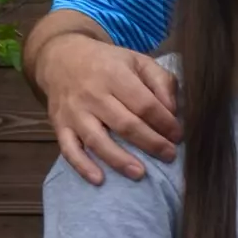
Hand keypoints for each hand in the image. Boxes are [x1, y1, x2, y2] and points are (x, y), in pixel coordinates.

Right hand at [37, 34, 180, 184]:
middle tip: (169, 156)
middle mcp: (93, 95)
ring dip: (119, 160)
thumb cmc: (108, 63)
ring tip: (140, 174)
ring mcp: (74, 112)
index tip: (178, 136)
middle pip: (125, 124)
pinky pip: (69, 149)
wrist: (62, 58)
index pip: (144, 104)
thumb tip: (173, 110)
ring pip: (97, 140)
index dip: (164, 122)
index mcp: (115, 75)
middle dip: (150, 143)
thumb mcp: (138, 61)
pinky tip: (99, 179)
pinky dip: (82, 166)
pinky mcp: (60, 125)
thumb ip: (161, 81)